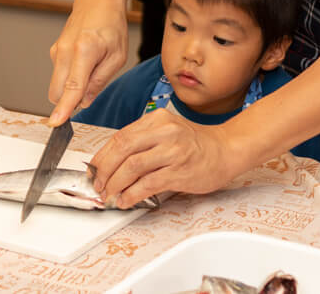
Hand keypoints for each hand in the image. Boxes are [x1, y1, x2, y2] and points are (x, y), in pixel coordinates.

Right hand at [48, 0, 128, 124]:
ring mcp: (56, 51)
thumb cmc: (111, 24)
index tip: (56, 123)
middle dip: (69, 101)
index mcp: (84, 51)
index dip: (64, 108)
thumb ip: (100, 81)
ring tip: (93, 68)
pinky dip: (70, 78)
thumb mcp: (117, 56)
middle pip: (57, 92)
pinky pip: (59, 75)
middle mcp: (64, 51)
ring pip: (57, 85)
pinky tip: (85, 63)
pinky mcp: (54, 52)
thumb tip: (84, 102)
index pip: (72, 87)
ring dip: (71, 89)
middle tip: (92, 88)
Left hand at [89, 109, 241, 207]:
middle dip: (104, 170)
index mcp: (157, 119)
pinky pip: (148, 184)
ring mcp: (173, 151)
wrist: (226, 150)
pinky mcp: (180, 172)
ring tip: (109, 194)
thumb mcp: (167, 131)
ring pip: (132, 167)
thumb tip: (111, 162)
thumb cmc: (195, 144)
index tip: (94, 169)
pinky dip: (132, 194)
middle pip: (122, 148)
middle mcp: (165, 132)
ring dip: (115, 184)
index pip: (120, 136)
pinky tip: (126, 200)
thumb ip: (142, 141)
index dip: (102, 155)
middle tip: (97, 184)